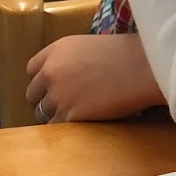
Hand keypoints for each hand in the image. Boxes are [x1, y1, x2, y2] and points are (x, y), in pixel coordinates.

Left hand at [25, 33, 164, 122]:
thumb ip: (71, 60)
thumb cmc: (127, 55)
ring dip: (55, 117)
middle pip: (33, 95)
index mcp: (56, 51)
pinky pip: (57, 128)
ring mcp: (58, 95)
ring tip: (74, 117)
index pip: (32, 70)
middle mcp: (51, 71)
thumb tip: (68, 76)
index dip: (42, 81)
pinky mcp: (70, 115)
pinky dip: (66, 130)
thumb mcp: (90, 46)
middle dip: (45, 101)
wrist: (144, 69)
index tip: (52, 88)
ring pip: (42, 114)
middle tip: (63, 106)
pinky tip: (80, 126)